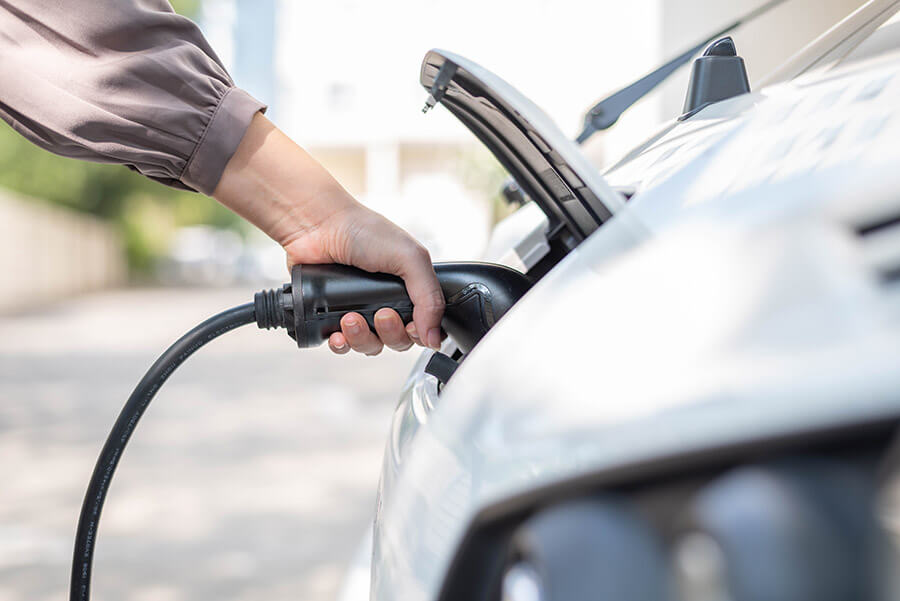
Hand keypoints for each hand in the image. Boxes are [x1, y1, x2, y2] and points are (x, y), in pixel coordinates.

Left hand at [283, 204, 444, 353]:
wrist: (318, 225)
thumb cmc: (364, 231)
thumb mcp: (410, 258)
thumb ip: (429, 298)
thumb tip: (434, 338)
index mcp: (409, 288)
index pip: (424, 327)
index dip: (419, 334)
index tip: (411, 326)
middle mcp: (387, 301)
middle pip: (398, 341)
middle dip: (390, 334)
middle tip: (382, 314)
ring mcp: (360, 309)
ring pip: (370, 345)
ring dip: (362, 339)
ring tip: (351, 319)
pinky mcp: (332, 315)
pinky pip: (342, 345)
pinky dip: (342, 344)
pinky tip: (338, 334)